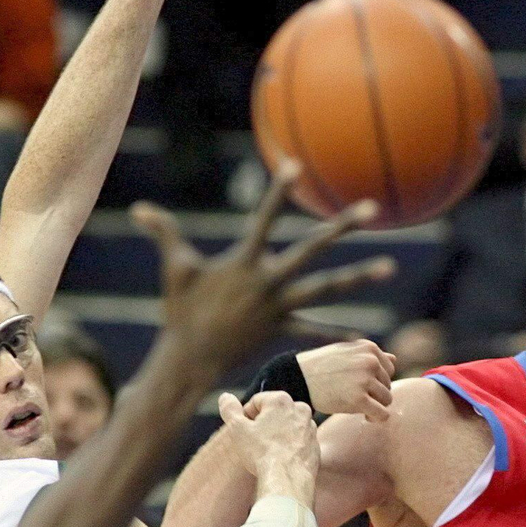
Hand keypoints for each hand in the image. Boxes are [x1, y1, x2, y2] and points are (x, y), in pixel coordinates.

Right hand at [129, 161, 388, 378]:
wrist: (189, 359)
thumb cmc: (180, 311)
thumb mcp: (173, 267)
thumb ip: (163, 232)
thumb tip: (137, 208)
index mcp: (244, 262)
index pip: (265, 219)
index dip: (278, 192)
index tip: (296, 167)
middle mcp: (267, 282)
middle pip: (312, 249)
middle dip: (341, 227)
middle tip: (371, 208)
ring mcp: (278, 307)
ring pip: (326, 289)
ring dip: (357, 278)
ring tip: (388, 267)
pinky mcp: (281, 330)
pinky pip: (314, 332)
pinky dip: (337, 334)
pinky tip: (364, 336)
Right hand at [218, 389, 318, 500]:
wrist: (287, 479)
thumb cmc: (262, 453)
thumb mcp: (238, 429)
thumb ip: (229, 409)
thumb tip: (225, 397)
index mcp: (281, 400)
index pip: (257, 401)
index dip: (246, 416)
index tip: (245, 432)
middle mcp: (300, 409)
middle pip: (274, 413)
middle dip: (263, 425)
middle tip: (255, 442)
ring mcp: (310, 427)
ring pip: (287, 427)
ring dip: (277, 435)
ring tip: (268, 452)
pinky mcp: (316, 444)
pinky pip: (298, 441)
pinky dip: (289, 447)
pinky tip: (280, 459)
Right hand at [297, 338, 394, 420]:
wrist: (298, 377)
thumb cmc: (321, 367)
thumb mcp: (346, 352)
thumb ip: (369, 355)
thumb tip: (394, 359)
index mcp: (369, 348)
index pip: (390, 369)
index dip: (377, 381)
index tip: (363, 387)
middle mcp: (370, 361)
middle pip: (388, 385)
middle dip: (375, 394)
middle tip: (357, 399)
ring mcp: (364, 380)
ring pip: (387, 400)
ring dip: (376, 406)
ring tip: (360, 407)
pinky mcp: (358, 399)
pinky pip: (382, 414)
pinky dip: (377, 418)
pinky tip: (366, 418)